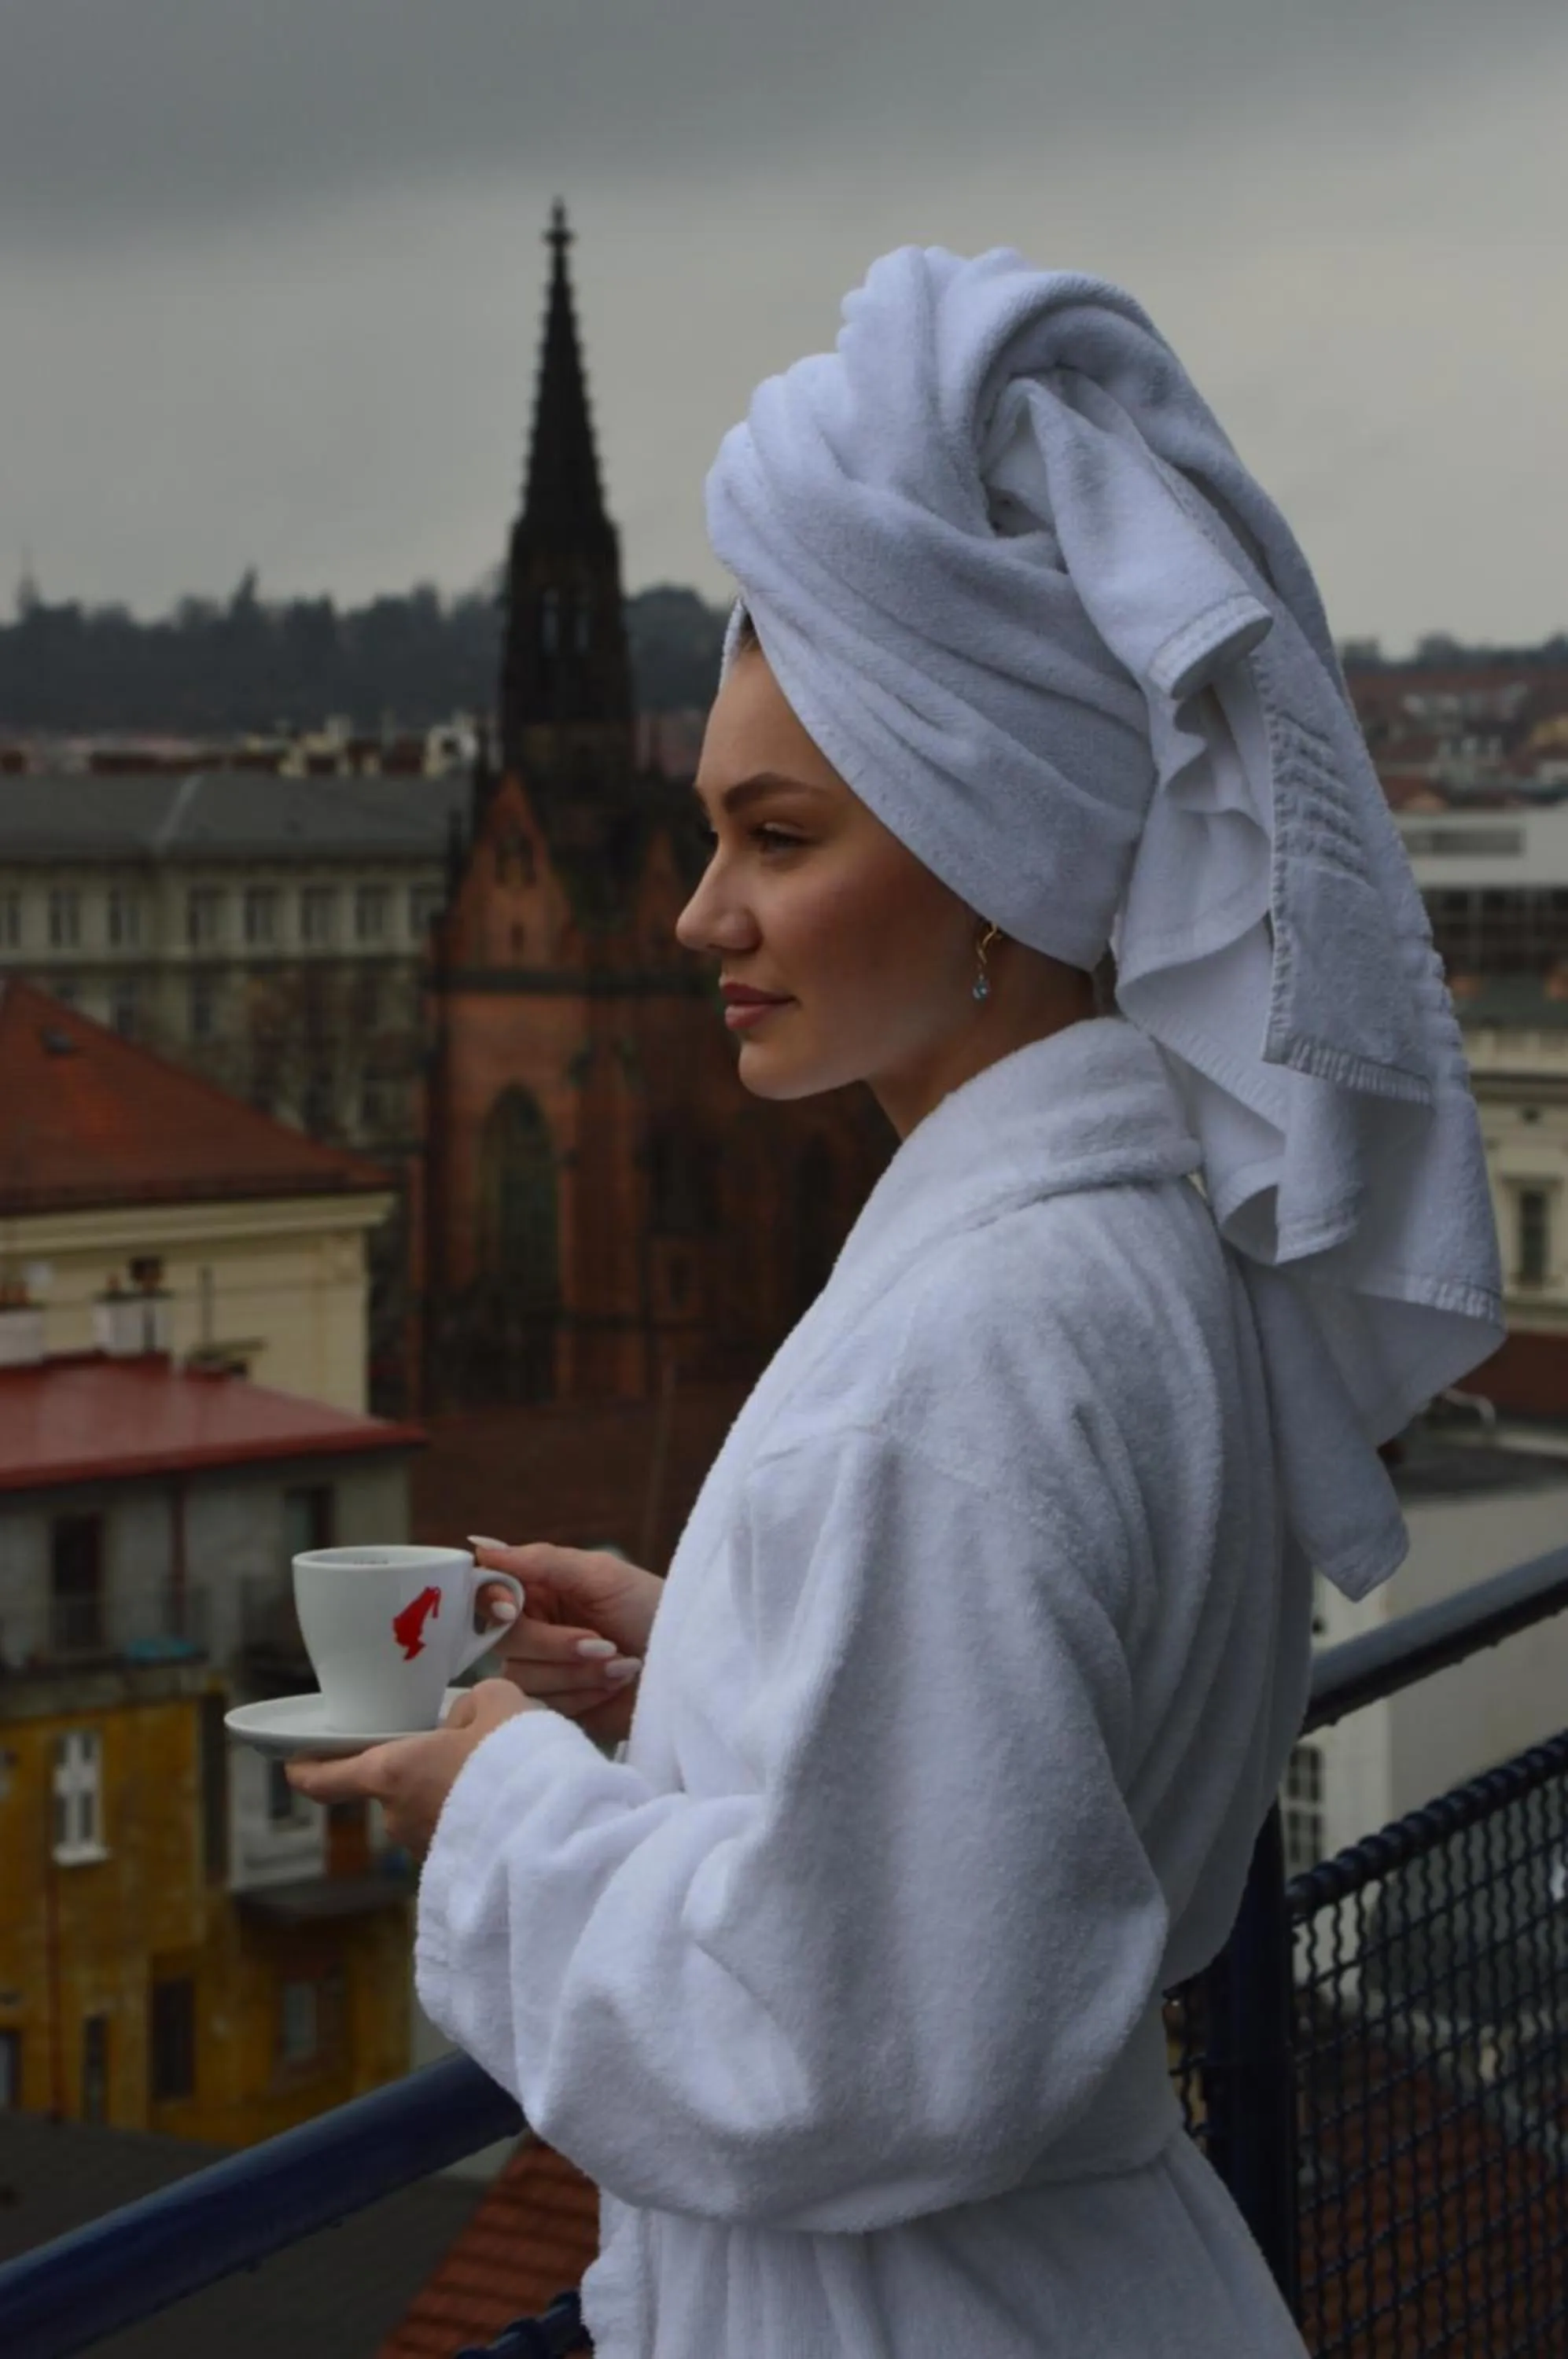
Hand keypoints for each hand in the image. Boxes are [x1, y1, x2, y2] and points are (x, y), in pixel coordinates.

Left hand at [284, 1678, 535, 1857]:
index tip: (293, 1763)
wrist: (557, 1824)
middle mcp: (397, 1815)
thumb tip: (463, 1725)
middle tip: (467, 1743)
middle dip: (421, 1763)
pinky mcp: (455, 1866)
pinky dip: (470, 1814)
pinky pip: (453, 1828)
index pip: (327, 1779)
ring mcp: (425, 1846)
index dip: (307, 1768)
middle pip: (394, 1783)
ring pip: (427, 1805)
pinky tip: (508, 1803)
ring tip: (499, 1773)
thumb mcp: (496, 1702)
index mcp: (393, 1771)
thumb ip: (469, 1706)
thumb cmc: (517, 1758)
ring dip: (449, 1790)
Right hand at [471, 1537, 661, 1748]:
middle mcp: (537, 1632)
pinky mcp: (559, 1710)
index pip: (490, 1596)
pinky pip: (543, 1709)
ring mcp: (546, 1674)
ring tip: (620, 1665)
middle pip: (506, 1642)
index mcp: (543, 1592)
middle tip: (603, 1642)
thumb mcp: (601, 1575)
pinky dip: (583, 1698)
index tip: (511, 1609)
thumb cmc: (653, 1610)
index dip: (494, 1604)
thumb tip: (480, 1547)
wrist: (691, 1667)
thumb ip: (540, 1561)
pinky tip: (613, 1689)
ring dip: (578, 1673)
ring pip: (522, 1679)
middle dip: (557, 1645)